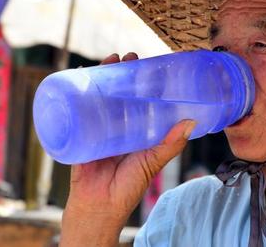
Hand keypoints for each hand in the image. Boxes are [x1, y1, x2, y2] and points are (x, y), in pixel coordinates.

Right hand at [60, 52, 195, 246]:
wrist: (97, 209)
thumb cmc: (127, 188)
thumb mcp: (152, 162)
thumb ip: (171, 145)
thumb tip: (191, 122)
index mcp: (133, 130)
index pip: (137, 97)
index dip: (139, 80)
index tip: (145, 62)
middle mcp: (115, 126)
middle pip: (115, 91)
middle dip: (119, 72)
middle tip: (125, 55)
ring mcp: (95, 128)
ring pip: (96, 96)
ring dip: (99, 75)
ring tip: (108, 59)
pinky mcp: (78, 134)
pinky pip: (74, 110)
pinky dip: (74, 92)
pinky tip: (76, 77)